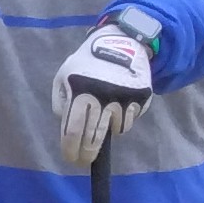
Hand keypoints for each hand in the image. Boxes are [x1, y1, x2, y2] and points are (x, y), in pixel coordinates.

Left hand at [53, 23, 154, 164]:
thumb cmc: (87, 62)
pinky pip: (129, 120)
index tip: (71, 159)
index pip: (73, 130)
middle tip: (84, 159)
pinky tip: (117, 105)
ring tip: (103, 116)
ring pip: (115, 130)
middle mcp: (103, 98)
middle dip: (87, 153)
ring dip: (107, 131)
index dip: (71, 149)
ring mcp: (124, 99)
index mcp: (80, 92)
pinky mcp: (141, 98)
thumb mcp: (63, 76)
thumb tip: (66, 126)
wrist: (122, 43)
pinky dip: (122, 119)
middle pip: (93, 138)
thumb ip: (61, 101)